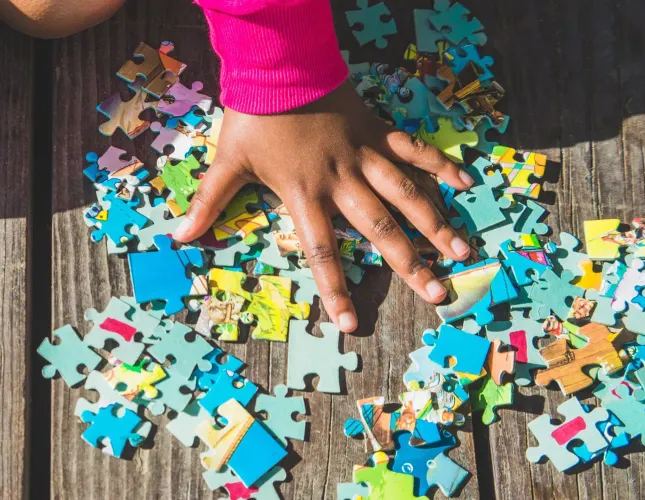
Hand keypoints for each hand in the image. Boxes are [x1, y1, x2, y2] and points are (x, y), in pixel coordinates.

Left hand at [172, 84, 474, 332]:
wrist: (278, 64)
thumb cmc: (253, 115)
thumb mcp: (227, 161)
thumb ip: (208, 202)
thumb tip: (179, 236)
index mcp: (305, 194)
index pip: (322, 252)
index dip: (336, 289)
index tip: (352, 322)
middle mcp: (341, 181)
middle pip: (380, 230)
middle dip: (410, 264)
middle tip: (438, 292)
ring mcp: (363, 155)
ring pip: (406, 194)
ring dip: (435, 224)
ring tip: (462, 252)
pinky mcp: (376, 130)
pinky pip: (413, 150)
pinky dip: (439, 164)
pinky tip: (465, 183)